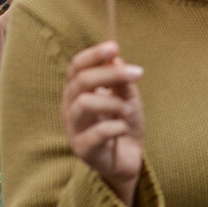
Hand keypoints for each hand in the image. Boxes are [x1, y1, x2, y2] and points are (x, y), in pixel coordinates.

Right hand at [61, 41, 144, 204]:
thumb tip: (115, 58)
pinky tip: (124, 128)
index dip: (93, 55)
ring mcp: (73, 128)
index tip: (114, 47)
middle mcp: (70, 106)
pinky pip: (96, 132)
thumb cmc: (123, 123)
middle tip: (137, 73)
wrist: (129, 160)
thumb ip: (121, 79)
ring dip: (112, 102)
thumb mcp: (127, 97)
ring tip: (128, 109)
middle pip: (81, 81)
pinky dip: (115, 127)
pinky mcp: (82, 149)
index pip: (77, 66)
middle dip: (110, 74)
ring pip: (84, 103)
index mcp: (77, 90)